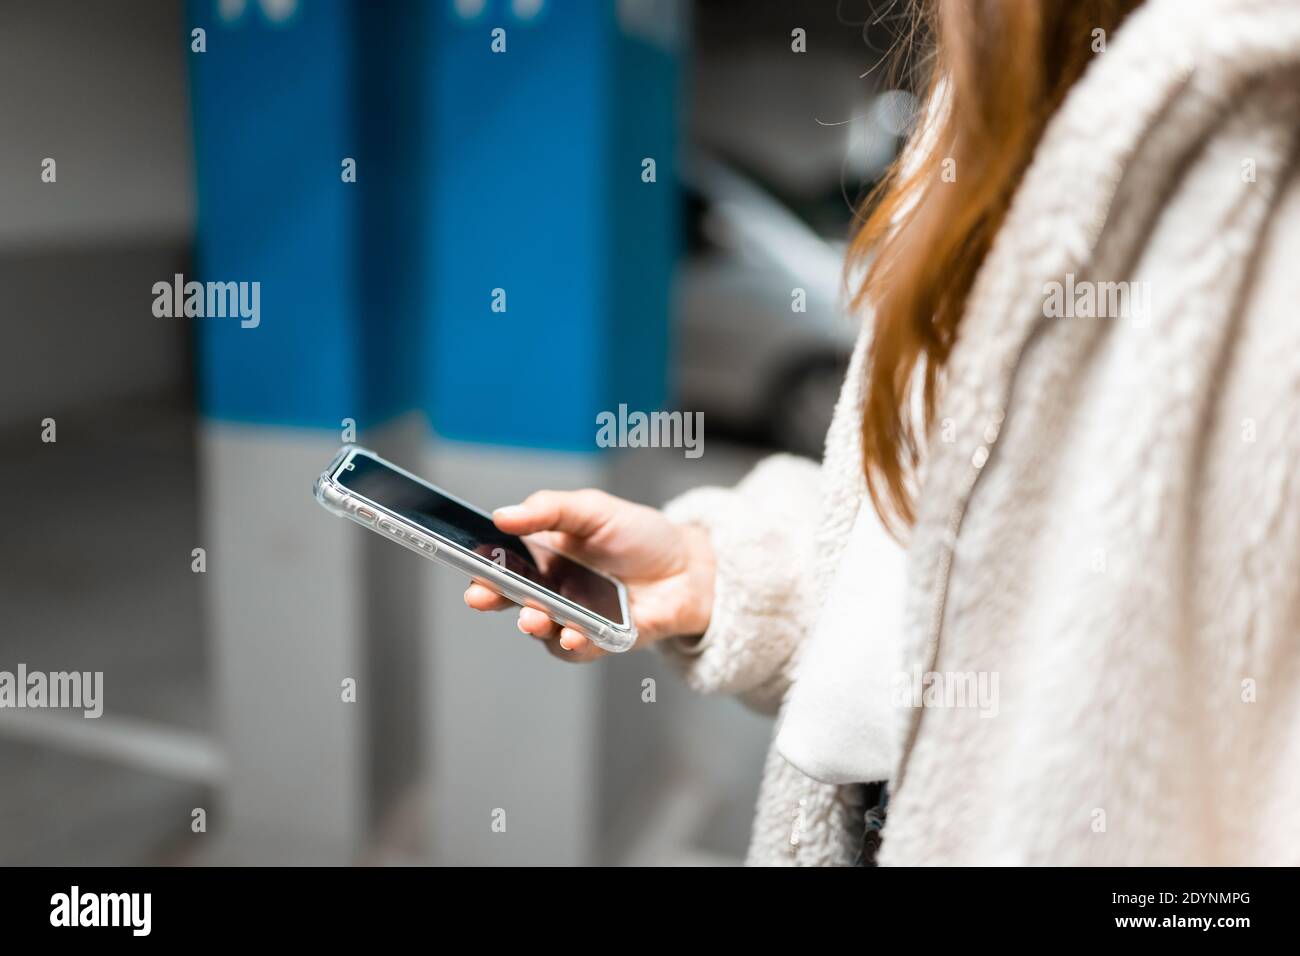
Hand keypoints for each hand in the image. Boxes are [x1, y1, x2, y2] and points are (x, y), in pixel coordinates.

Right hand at [464, 489, 714, 662]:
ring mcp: (575, 618)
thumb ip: (549, 509)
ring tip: (533, 617)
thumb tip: (503, 515)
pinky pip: (579, 650)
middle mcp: (554, 590)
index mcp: (544, 556)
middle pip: (512, 599)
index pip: (503, 564)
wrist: (690, 566)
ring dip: (534, 625)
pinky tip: (571, 637)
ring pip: (542, 630)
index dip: (481, 568)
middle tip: (484, 597)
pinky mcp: (601, 640)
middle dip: (494, 599)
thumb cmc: (640, 536)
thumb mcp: (593, 509)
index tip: (469, 569)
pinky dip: (572, 646)